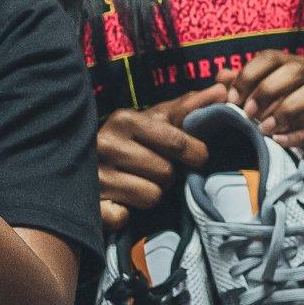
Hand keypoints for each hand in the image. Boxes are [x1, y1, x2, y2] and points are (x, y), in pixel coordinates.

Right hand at [96, 91, 210, 232]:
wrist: (79, 164)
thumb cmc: (129, 141)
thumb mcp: (155, 120)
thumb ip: (189, 107)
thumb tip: (224, 88)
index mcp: (125, 119)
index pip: (176, 142)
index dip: (194, 153)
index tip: (196, 157)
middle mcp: (106, 144)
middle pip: (166, 173)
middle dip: (167, 175)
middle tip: (153, 170)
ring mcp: (95, 176)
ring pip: (151, 196)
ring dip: (149, 194)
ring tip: (136, 184)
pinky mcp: (90, 206)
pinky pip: (125, 216)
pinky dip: (125, 213)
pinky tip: (118, 201)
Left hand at [225, 49, 303, 181]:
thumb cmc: (291, 124)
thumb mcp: (266, 106)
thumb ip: (245, 90)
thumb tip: (222, 77)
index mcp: (301, 69)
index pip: (273, 57)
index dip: (250, 74)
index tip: (232, 98)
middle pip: (297, 69)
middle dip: (268, 89)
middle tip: (247, 113)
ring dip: (286, 109)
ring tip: (264, 129)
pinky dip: (298, 136)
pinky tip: (279, 142)